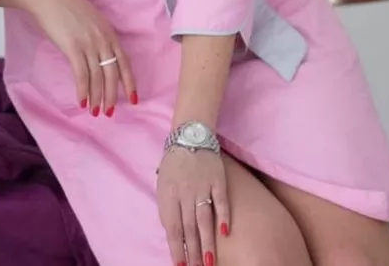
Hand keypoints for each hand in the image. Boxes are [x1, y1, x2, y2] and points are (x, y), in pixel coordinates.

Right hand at [27, 0, 136, 115]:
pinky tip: (81, 101)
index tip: (133, 98)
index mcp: (109, 32)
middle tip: (109, 112)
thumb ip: (97, 37)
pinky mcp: (72, 47)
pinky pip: (81, 74)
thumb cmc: (66, 6)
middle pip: (112, 73)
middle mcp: (103, 39)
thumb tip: (98, 56)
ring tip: (94, 111)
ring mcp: (88, 43)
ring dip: (96, 97)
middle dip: (111, 96)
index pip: (124, 62)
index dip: (129, 82)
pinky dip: (83, 90)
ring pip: (98, 77)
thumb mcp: (90, 20)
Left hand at [157, 147, 229, 265]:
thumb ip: (167, 209)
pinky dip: (224, 216)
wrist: (190, 135)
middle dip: (193, 253)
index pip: (172, 228)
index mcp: (168, 195)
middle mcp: (184, 192)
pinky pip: (221, 200)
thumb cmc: (174, 165)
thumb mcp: (163, 185)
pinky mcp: (218, 179)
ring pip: (204, 219)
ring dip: (207, 242)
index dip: (176, 249)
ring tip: (210, 262)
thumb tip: (173, 236)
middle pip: (189, 228)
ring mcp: (202, 186)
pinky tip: (226, 232)